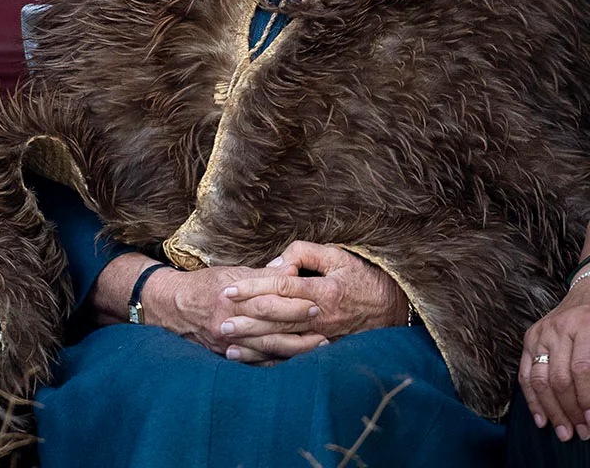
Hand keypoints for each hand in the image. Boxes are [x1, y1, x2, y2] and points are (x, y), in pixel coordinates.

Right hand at [89, 253, 326, 363]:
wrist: (172, 306)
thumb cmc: (204, 285)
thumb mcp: (230, 273)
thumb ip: (261, 275)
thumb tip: (290, 271)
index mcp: (231, 299)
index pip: (269, 302)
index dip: (294, 303)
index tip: (317, 302)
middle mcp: (229, 323)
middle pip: (271, 326)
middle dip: (300, 325)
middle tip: (325, 322)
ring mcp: (227, 343)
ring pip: (268, 348)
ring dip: (296, 348)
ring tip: (320, 344)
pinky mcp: (226, 356)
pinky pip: (257, 363)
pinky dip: (278, 362)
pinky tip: (296, 360)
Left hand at [223, 240, 407, 343]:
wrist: (394, 307)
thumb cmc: (361, 277)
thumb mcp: (337, 255)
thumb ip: (304, 253)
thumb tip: (276, 264)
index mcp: (322, 290)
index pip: (281, 287)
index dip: (253, 288)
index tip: (230, 290)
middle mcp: (321, 316)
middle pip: (277, 319)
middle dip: (247, 322)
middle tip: (221, 322)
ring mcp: (324, 335)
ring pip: (283, 342)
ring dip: (255, 345)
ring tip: (228, 345)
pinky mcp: (325, 348)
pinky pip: (296, 357)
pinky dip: (273, 360)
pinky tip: (253, 361)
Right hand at [519, 278, 589, 442]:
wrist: (587, 295)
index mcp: (583, 327)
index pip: (582, 370)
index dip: (586, 399)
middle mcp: (557, 330)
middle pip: (559, 378)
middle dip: (570, 411)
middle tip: (581, 433)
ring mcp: (539, 334)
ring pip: (539, 379)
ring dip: (552, 411)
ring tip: (563, 432)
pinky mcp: (528, 339)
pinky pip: (524, 373)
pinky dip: (532, 400)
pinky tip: (541, 419)